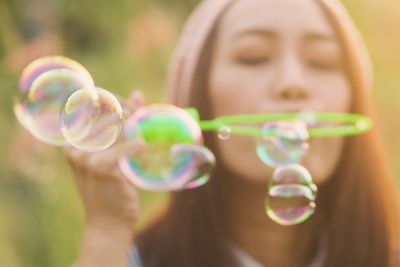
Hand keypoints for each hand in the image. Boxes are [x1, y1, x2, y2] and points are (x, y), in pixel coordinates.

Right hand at [65, 90, 145, 232]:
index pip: (96, 108)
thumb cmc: (113, 187)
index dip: (120, 101)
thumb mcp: (116, 154)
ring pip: (122, 128)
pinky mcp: (102, 167)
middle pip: (111, 115)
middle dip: (133, 114)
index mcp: (75, 142)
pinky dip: (141, 150)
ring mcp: (86, 157)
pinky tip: (142, 159)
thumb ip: (125, 124)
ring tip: (145, 143)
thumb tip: (138, 94)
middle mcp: (76, 147)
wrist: (108, 223)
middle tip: (146, 121)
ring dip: (139, 131)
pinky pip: (131, 146)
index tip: (137, 104)